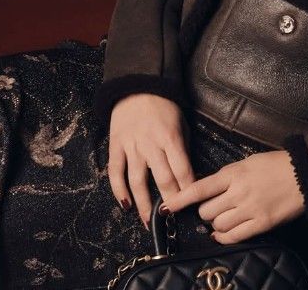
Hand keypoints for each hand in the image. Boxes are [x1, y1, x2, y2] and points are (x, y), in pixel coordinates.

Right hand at [107, 93, 195, 227]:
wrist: (137, 86)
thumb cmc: (164, 107)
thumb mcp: (181, 123)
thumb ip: (183, 149)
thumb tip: (188, 176)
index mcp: (170, 138)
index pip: (182, 170)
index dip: (187, 190)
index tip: (192, 205)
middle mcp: (150, 145)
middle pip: (162, 179)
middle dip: (169, 201)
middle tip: (173, 221)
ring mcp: (131, 147)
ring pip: (137, 181)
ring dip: (144, 204)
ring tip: (149, 221)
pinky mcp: (116, 146)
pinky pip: (116, 172)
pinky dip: (119, 190)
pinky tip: (125, 205)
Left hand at [161, 150, 304, 243]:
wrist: (303, 174)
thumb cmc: (275, 164)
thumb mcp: (247, 162)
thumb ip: (228, 176)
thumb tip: (209, 189)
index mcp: (234, 172)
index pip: (200, 188)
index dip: (180, 199)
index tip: (166, 207)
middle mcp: (239, 192)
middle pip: (206, 210)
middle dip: (204, 211)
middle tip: (211, 208)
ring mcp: (250, 209)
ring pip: (217, 224)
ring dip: (215, 223)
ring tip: (223, 217)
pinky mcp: (261, 224)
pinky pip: (233, 236)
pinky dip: (223, 237)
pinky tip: (222, 233)